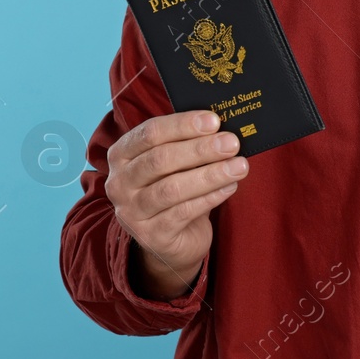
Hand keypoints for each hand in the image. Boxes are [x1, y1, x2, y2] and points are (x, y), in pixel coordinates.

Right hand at [105, 111, 244, 298]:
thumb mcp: (176, 163)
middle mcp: (119, 183)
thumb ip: (189, 144)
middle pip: (160, 159)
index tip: (214, 120)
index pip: (149, 132)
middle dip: (200, 149)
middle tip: (232, 143)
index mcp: (122, 155)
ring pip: (172, 188)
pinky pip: (183, 213)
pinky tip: (231, 186)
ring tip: (239, 166)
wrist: (173, 237)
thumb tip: (222, 128)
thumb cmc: (176, 187)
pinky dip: (210, 197)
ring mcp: (131, 212)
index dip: (182, 125)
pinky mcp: (151, 235)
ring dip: (210, 174)